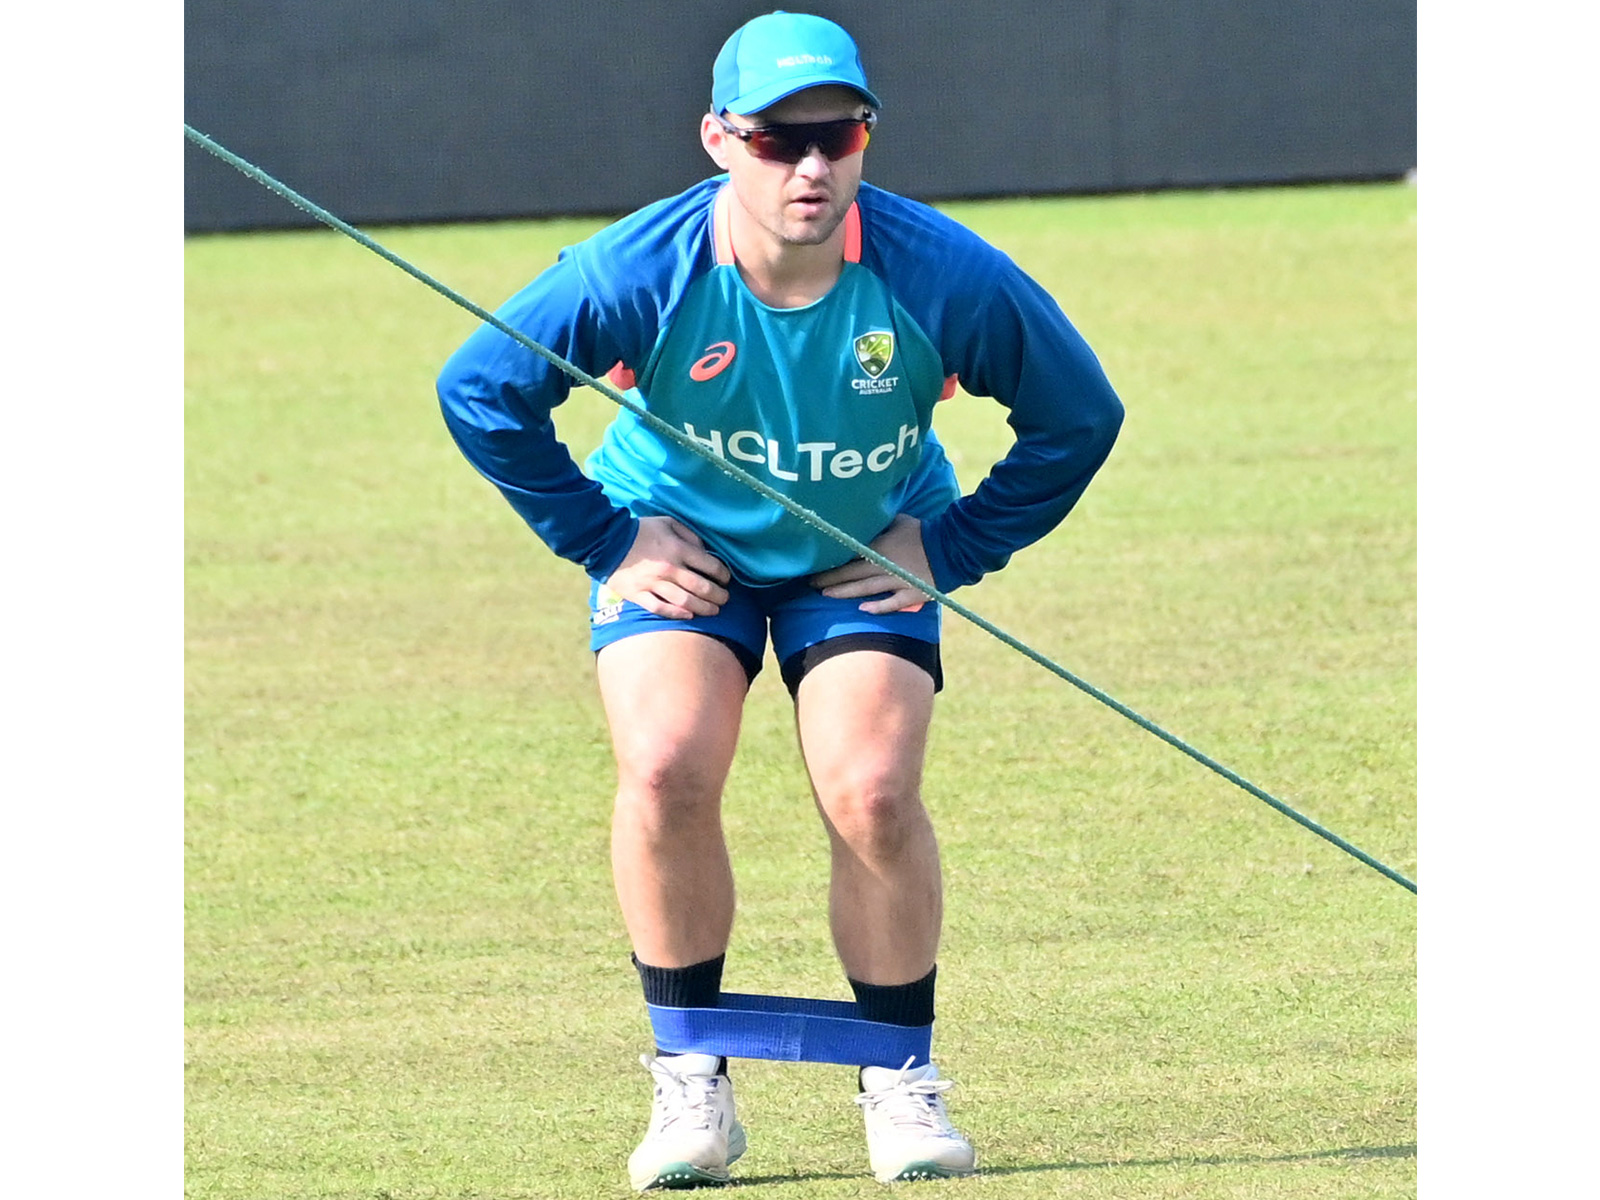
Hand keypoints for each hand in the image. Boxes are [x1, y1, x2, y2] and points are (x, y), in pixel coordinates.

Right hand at [606, 516, 731, 618]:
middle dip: (718, 596)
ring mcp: (653, 584)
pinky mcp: (639, 595)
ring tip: (714, 610)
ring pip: (685, 602)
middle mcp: (669, 569)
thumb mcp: (668, 523)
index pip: (710, 566)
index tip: (726, 579)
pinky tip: (689, 616)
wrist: (607, 541)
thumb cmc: (640, 530)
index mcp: (678, 549)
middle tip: (725, 599)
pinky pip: (661, 609)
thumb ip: (689, 535)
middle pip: (702, 588)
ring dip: (704, 608)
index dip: (723, 575)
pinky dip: (677, 614)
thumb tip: (704, 551)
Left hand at [810, 514, 934, 613]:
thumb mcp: (900, 520)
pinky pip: (893, 603)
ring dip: (844, 592)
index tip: (814, 563)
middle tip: (810, 583)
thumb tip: (866, 516)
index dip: (831, 559)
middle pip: (851, 573)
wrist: (952, 546)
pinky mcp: (912, 593)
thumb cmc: (924, 531)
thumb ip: (881, 522)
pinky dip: (878, 607)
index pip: (849, 554)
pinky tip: (863, 610)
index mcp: (880, 546)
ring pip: (865, 588)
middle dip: (829, 578)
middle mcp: (884, 565)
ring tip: (825, 595)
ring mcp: (898, 581)